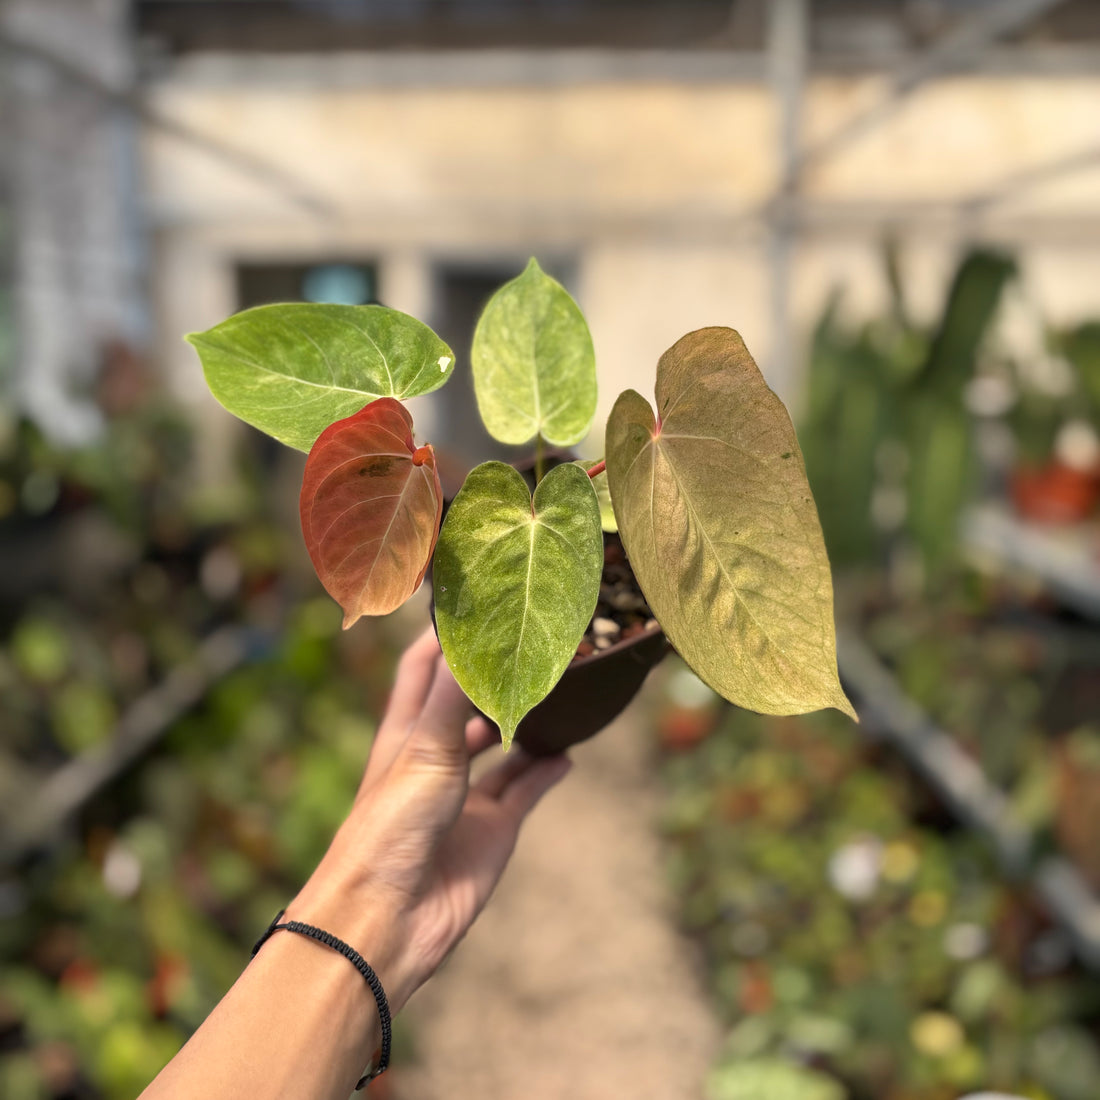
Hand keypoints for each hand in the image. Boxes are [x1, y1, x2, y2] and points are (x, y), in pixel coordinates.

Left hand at [285, 627, 570, 1011]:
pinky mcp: (492, 830)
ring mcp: (465, 795)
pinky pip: (525, 791)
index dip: (444, 633)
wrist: (387, 922)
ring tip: (560, 691)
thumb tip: (476, 636)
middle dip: (495, 675)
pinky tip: (568, 754)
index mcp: (406, 731)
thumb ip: (454, 695)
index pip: (424, 666)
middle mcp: (436, 756)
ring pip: (501, 746)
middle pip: (467, 702)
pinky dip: (545, 771)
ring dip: (524, 722)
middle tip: (534, 642)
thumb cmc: (388, 828)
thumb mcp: (423, 749)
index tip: (477, 597)